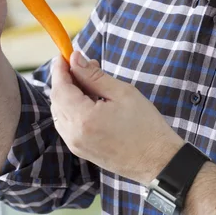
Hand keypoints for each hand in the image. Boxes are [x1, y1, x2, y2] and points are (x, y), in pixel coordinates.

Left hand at [50, 52, 182, 183]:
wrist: (158, 161)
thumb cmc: (145, 125)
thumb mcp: (122, 92)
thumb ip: (94, 75)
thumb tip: (75, 59)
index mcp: (83, 119)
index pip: (60, 88)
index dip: (60, 69)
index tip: (64, 53)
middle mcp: (73, 135)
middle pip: (57, 100)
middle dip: (65, 79)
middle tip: (82, 64)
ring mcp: (75, 145)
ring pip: (60, 112)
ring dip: (68, 94)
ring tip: (89, 81)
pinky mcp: (81, 150)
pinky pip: (66, 124)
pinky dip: (71, 108)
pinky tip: (88, 100)